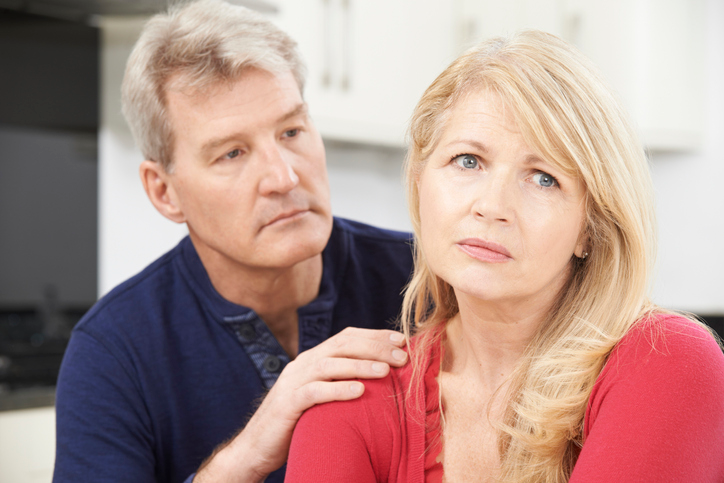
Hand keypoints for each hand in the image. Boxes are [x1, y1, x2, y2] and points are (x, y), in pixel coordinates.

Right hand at [193, 327, 407, 482]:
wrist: (257, 446)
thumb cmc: (299, 421)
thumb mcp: (323, 396)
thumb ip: (343, 381)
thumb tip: (383, 375)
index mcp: (313, 359)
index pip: (346, 337)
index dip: (374, 335)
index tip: (402, 340)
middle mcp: (303, 364)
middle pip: (342, 345)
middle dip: (374, 347)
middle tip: (402, 355)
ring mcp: (293, 382)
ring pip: (330, 365)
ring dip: (360, 365)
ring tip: (386, 370)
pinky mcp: (287, 404)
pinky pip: (314, 392)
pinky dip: (338, 389)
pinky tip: (359, 391)